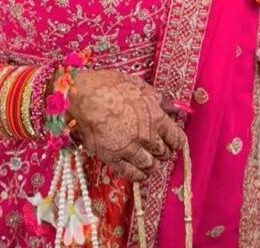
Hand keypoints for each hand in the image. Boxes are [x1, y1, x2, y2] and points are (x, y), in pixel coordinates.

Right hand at [68, 69, 185, 181]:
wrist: (83, 95)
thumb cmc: (109, 85)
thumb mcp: (138, 86)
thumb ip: (156, 98)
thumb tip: (169, 106)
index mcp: (155, 117)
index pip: (176, 138)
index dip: (176, 140)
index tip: (174, 141)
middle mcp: (146, 136)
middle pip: (164, 153)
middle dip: (164, 152)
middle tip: (160, 149)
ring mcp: (129, 149)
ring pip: (149, 165)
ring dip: (152, 164)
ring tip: (150, 161)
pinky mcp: (113, 158)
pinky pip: (131, 174)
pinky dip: (139, 175)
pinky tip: (140, 172)